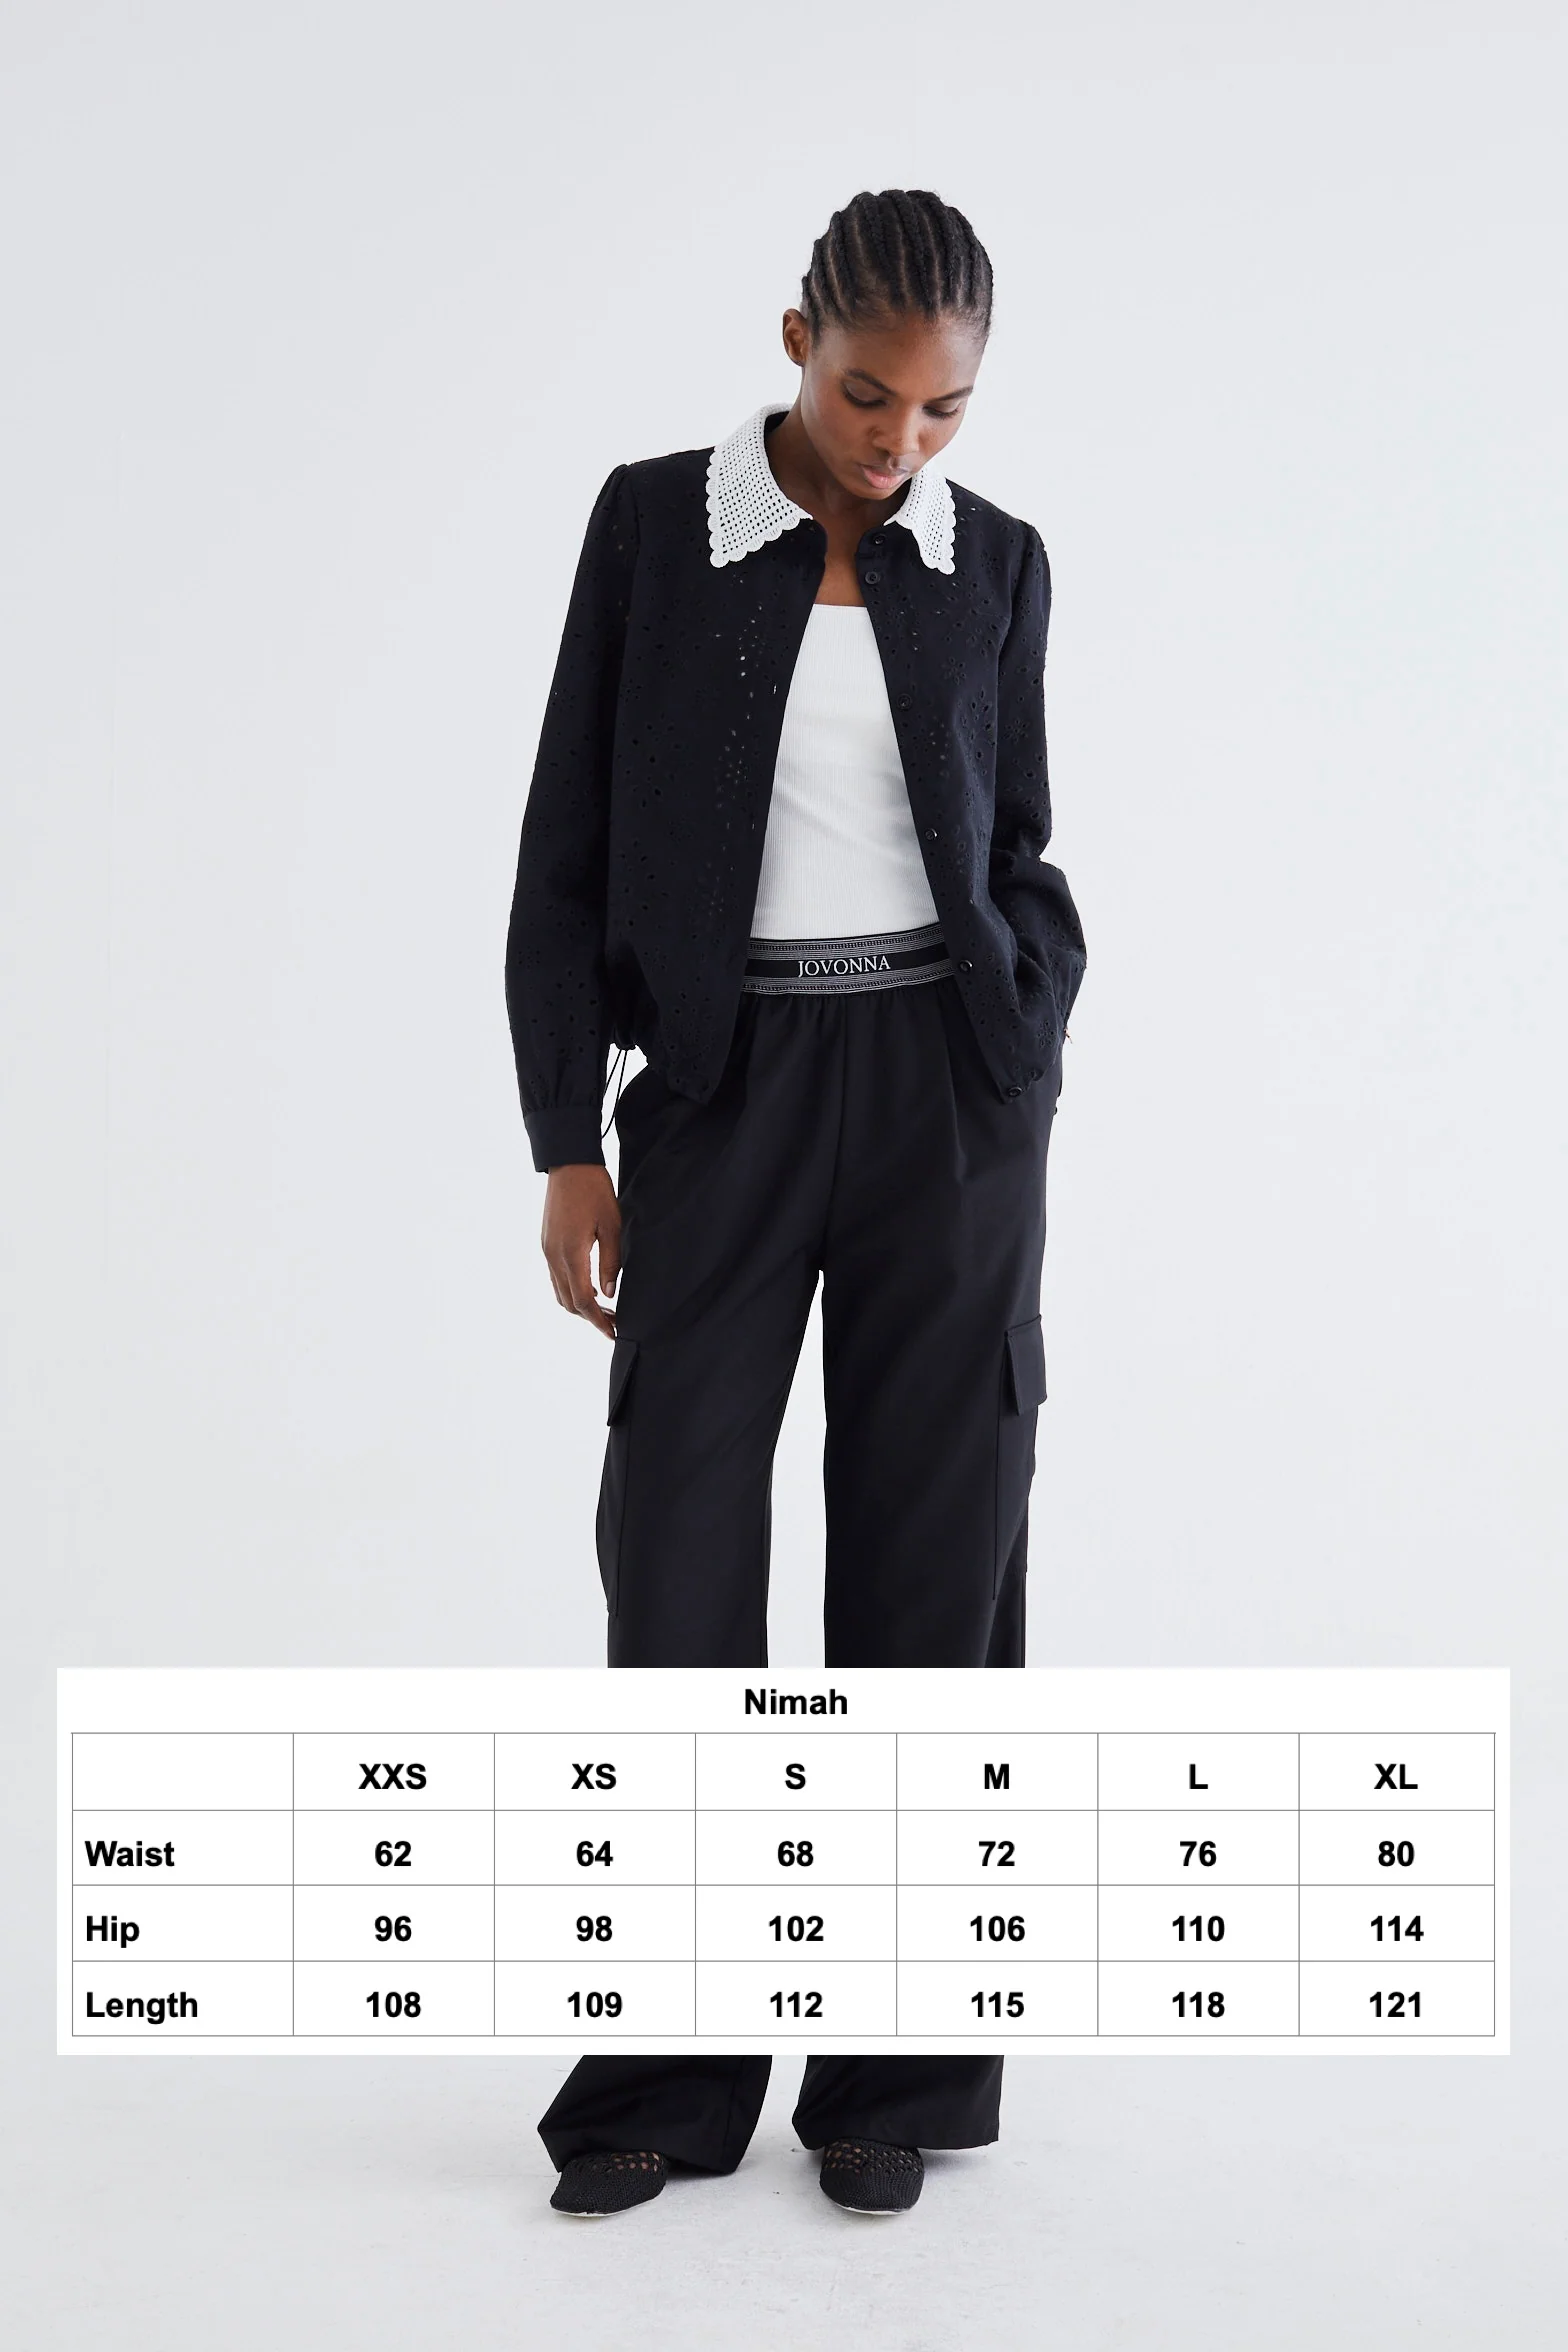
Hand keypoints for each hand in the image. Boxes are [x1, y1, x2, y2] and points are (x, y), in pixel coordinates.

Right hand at [541, 1164, 621, 1338]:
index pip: (582, 1301)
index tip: (614, 1332)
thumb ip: (610, 1263)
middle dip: (590, 1317)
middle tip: (614, 1323)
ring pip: (559, 1291)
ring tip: (604, 1309)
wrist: (569, 1163)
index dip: (599, 1320)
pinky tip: (590, 1288)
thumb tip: (608, 1294)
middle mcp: (553, 1256)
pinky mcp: (546, 1243)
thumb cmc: (594, 1191)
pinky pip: (556, 1277)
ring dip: (579, 1305)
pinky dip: (571, 1289)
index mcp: (570, 1253)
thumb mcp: (611, 1226)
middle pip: (568, 1302)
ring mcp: (547, 1250)